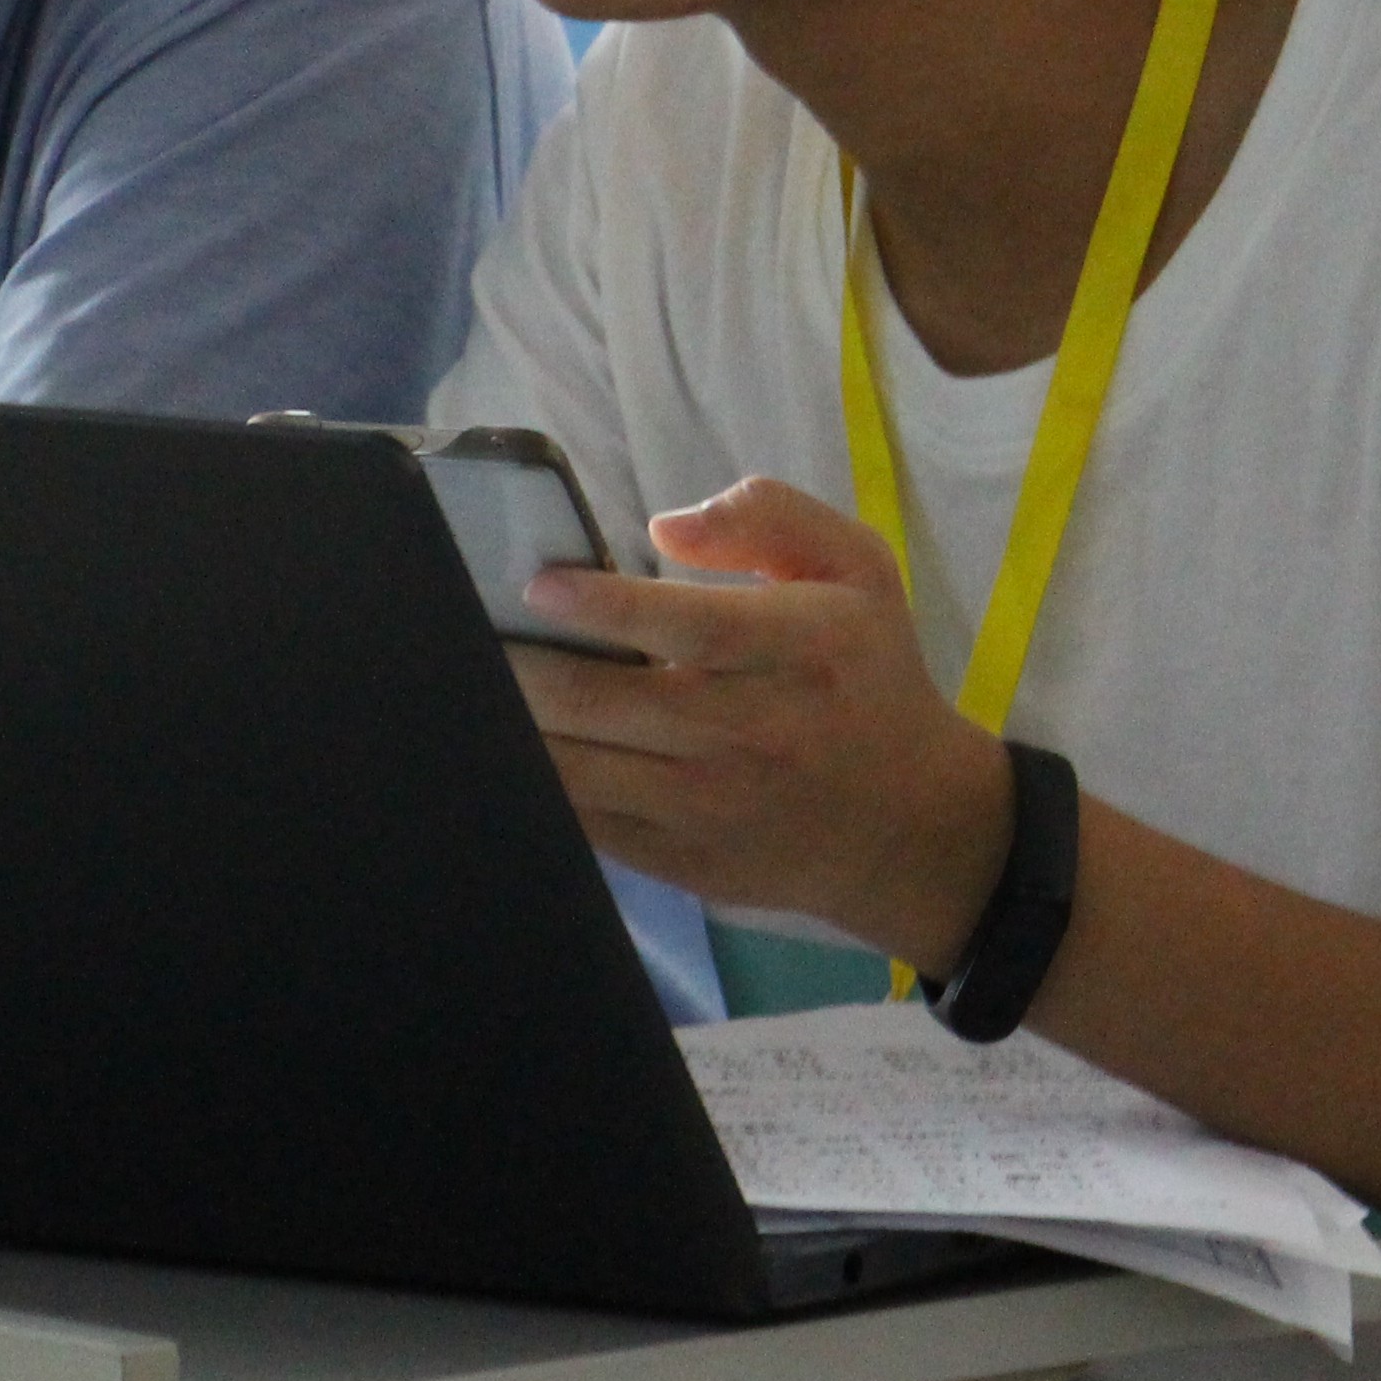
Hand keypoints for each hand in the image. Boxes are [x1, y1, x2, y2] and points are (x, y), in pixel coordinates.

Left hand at [509, 477, 1017, 968]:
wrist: (908, 825)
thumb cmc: (867, 674)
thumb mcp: (858, 569)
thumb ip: (772, 517)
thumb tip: (665, 528)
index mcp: (807, 648)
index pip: (694, 627)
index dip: (607, 607)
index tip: (540, 585)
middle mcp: (760, 732)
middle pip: (616, 703)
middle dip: (528, 669)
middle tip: (474, 632)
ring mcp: (717, 808)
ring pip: (586, 770)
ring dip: (519, 727)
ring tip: (472, 683)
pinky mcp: (687, 862)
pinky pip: (589, 825)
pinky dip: (539, 784)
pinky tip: (509, 743)